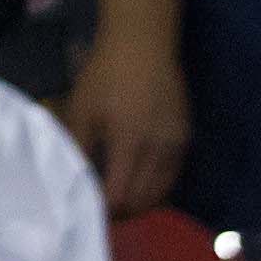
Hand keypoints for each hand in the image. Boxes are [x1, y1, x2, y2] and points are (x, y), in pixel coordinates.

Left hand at [63, 20, 191, 219]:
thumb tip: (76, 184)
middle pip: (142, 201)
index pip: (119, 196)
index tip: (90, 212)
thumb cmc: (105, 74)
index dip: (105, 211)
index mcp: (129, 143)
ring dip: (141, 205)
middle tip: (103, 215)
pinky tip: (141, 186)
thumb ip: (79, 149)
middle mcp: (157, 150)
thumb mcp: (82, 110)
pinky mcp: (184, 140)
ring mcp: (175, 146)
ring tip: (122, 206)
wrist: (143, 45)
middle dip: (122, 213)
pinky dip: (156, 189)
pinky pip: (172, 177)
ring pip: (161, 193)